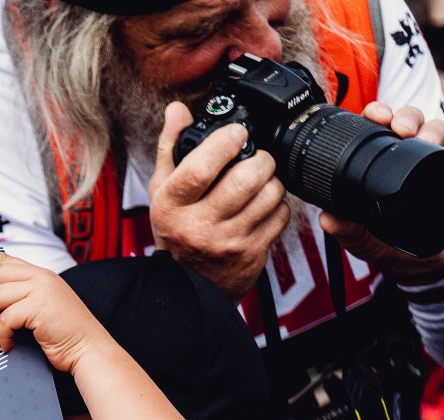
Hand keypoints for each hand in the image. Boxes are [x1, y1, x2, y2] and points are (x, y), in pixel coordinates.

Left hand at [0, 244, 110, 372]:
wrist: (90, 350)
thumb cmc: (63, 336)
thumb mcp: (40, 311)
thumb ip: (21, 300)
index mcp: (39, 275)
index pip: (3, 261)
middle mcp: (39, 278)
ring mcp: (40, 290)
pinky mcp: (38, 307)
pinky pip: (7, 320)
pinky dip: (3, 336)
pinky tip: (7, 347)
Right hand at [148, 102, 290, 300]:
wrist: (189, 284)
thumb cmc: (176, 230)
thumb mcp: (163, 189)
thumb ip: (170, 147)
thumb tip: (177, 110)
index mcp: (172, 205)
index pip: (201, 167)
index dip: (225, 142)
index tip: (236, 133)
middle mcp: (198, 226)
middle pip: (245, 178)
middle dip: (260, 158)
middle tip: (256, 157)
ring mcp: (228, 242)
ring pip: (269, 194)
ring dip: (272, 180)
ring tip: (260, 181)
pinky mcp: (252, 253)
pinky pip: (280, 216)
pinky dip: (278, 204)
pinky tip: (263, 205)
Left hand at [318, 101, 443, 279]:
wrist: (415, 260)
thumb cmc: (383, 241)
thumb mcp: (360, 237)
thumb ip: (346, 228)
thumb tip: (327, 219)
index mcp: (379, 159)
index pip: (378, 125)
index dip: (378, 113)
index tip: (376, 115)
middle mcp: (406, 155)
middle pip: (410, 120)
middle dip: (407, 116)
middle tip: (402, 128)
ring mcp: (431, 163)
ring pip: (437, 131)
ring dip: (433, 131)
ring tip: (426, 141)